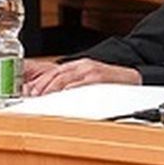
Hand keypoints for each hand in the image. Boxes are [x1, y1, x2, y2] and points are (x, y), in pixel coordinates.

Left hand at [22, 57, 141, 95]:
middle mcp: (82, 65)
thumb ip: (73, 85)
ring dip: (51, 90)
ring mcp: (90, 70)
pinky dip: (69, 90)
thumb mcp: (89, 80)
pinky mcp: (99, 77)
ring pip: (64, 78)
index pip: (53, 72)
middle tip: (33, 98)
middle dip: (42, 87)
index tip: (31, 94)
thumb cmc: (111, 83)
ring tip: (42, 99)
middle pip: (55, 75)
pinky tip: (61, 97)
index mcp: (78, 66)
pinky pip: (80, 83)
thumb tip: (55, 97)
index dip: (40, 83)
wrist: (133, 78)